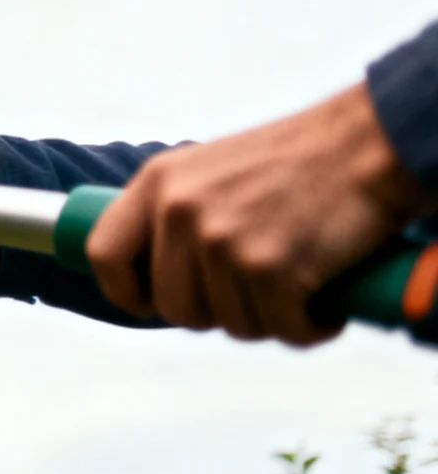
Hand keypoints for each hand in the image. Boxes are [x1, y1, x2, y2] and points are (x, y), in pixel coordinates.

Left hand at [86, 84, 434, 344]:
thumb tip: (156, 277)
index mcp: (158, 182)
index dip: (125, 293)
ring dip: (270, 318)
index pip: (103, 254)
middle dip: (216, 313)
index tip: (152, 304)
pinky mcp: (270, 266)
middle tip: (257, 292)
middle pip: (173, 306)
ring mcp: (222, 239)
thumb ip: (177, 216)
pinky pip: (280, 329)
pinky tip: (325, 304)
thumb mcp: (213, 171)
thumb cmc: (298, 162)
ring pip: (230, 324)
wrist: (369, 143)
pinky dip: (309, 327)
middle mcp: (180, 210)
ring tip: (298, 284)